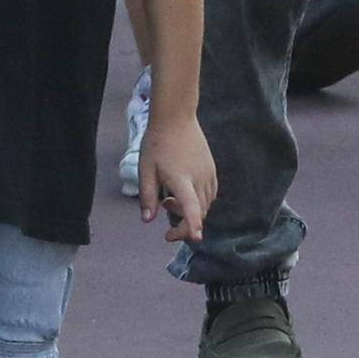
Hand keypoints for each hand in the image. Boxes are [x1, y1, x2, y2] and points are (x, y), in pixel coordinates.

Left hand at [141, 110, 215, 242]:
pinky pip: (209, 195)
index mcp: (181, 179)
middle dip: (185, 225)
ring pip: (205, 205)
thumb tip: (147, 220)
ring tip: (167, 200)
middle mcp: (199, 179)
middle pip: (199, 212)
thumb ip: (148, 196)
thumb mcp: (146, 169)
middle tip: (167, 229)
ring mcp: (209, 175)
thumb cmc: (157, 144)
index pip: (191, 207)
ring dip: (189, 212)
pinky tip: (182, 193)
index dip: (193, 224)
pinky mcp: (212, 172)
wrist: (176, 119)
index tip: (195, 238)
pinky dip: (198, 202)